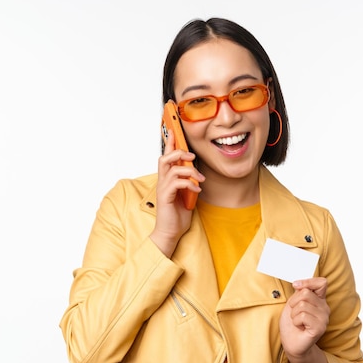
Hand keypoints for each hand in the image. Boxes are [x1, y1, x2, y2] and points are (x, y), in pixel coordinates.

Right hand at [150, 129, 203, 256]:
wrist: (170, 233)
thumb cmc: (178, 215)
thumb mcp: (187, 194)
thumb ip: (189, 182)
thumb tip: (197, 172)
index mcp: (167, 179)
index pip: (167, 156)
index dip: (170, 142)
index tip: (174, 129)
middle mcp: (163, 181)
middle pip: (164, 158)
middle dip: (178, 152)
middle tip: (192, 156)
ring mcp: (163, 189)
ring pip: (171, 168)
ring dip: (189, 170)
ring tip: (200, 178)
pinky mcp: (165, 197)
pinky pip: (175, 183)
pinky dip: (188, 183)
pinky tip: (197, 189)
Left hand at [279, 277, 329, 359]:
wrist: (291, 343)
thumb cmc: (292, 323)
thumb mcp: (293, 303)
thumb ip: (299, 293)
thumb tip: (299, 284)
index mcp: (320, 300)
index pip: (321, 283)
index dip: (307, 282)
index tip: (296, 285)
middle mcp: (324, 308)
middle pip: (306, 293)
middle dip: (293, 302)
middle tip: (295, 313)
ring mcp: (324, 318)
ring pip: (302, 304)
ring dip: (294, 314)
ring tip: (297, 321)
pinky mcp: (320, 328)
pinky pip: (303, 316)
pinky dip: (296, 321)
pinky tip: (300, 327)